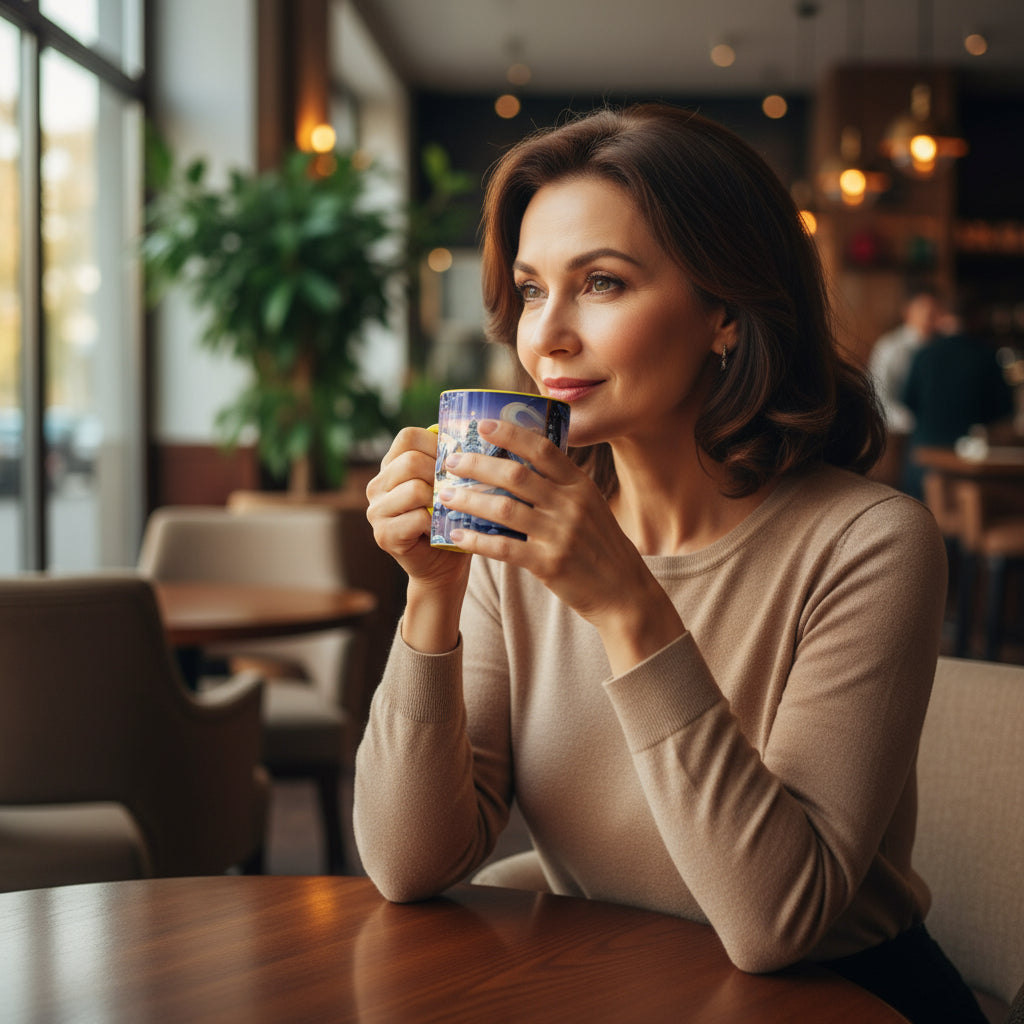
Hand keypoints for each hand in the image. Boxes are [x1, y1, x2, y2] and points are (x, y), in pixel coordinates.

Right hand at [366, 426, 471, 596]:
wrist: (444, 567)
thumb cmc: (452, 520)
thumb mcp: (451, 485)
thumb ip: (453, 461)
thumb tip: (482, 430)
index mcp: (391, 466)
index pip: (407, 436)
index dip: (436, 444)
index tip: (455, 462)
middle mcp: (377, 485)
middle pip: (409, 461)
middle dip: (440, 473)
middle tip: (458, 489)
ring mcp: (377, 511)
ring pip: (413, 489)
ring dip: (439, 500)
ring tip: (450, 509)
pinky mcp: (384, 535)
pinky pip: (415, 518)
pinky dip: (435, 523)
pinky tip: (441, 529)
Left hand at [440, 418, 683, 670]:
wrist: (623, 592)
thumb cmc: (601, 546)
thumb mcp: (591, 506)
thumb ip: (560, 487)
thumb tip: (519, 464)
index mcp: (580, 486)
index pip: (542, 449)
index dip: (511, 433)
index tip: (483, 425)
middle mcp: (570, 505)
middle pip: (515, 475)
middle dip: (477, 464)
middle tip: (451, 461)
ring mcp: (560, 535)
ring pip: (504, 509)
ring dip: (469, 499)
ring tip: (444, 495)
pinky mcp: (549, 564)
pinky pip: (503, 548)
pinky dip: (476, 539)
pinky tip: (456, 534)